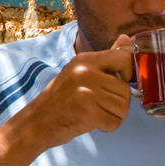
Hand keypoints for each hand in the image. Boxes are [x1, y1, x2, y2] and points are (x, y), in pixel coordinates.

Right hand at [21, 33, 133, 149]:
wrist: (36, 123)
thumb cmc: (60, 99)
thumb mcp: (80, 72)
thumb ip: (106, 59)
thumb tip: (127, 39)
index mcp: (84, 60)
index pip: (124, 59)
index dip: (128, 74)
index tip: (117, 84)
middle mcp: (85, 72)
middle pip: (125, 90)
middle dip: (117, 103)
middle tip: (97, 106)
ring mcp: (85, 91)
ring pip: (123, 107)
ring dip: (112, 116)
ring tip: (92, 114)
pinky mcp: (87, 111)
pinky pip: (114, 122)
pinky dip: (106, 127)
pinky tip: (90, 122)